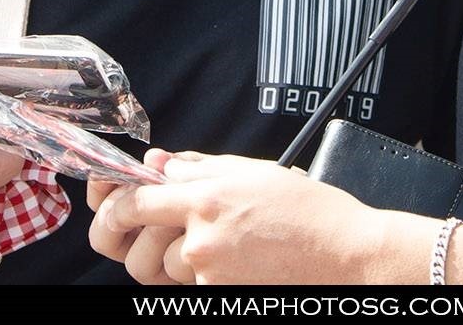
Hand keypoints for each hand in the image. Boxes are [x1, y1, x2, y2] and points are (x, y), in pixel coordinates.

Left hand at [100, 151, 383, 284]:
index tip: (115, 205)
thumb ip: (200, 166)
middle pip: (138, 248)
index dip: (114, 205)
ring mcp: (210, 275)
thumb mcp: (255, 171)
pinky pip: (192, 287)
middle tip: (155, 231)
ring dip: (175, 260)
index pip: (134, 203)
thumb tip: (159, 163)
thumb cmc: (311, 212)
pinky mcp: (221, 298)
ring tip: (211, 245)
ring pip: (165, 271)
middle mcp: (202, 239)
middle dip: (138, 241)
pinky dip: (202, 275)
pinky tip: (235, 259)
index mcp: (207, 198)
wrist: (348, 257)